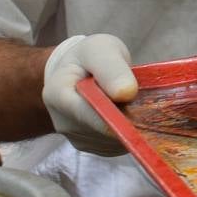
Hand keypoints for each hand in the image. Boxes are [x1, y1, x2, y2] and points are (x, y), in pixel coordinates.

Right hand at [42, 34, 137, 153]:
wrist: (79, 73)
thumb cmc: (89, 58)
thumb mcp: (99, 49)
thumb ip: (112, 68)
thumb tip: (127, 92)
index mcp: (57, 95)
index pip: (89, 113)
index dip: (116, 112)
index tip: (136, 102)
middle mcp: (63, 123)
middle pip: (105, 129)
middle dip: (127, 115)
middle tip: (139, 95)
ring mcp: (77, 139)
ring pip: (115, 140)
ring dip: (131, 124)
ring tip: (129, 101)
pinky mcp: (93, 147)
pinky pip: (118, 145)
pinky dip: (130, 132)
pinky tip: (128, 114)